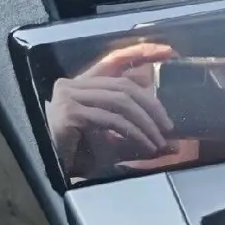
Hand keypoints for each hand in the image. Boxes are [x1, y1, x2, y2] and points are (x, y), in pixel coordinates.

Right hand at [45, 42, 175, 176]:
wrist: (51, 173)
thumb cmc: (78, 157)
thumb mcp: (115, 144)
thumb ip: (142, 141)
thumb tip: (173, 145)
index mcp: (82, 84)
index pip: (115, 60)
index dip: (141, 52)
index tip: (167, 50)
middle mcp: (72, 85)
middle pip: (124, 86)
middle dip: (151, 106)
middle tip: (168, 127)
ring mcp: (69, 97)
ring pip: (121, 102)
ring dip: (146, 123)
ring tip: (159, 141)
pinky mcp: (70, 113)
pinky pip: (112, 120)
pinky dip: (134, 133)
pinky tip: (146, 146)